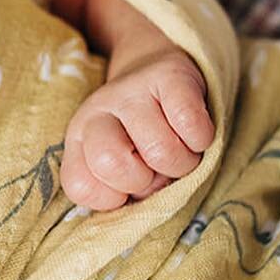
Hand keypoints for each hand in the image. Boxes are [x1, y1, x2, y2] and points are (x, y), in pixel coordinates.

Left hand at [60, 46, 213, 210]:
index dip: (112, 198)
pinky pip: (191, 126)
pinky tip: (193, 132)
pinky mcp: (169, 76)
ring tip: (179, 150)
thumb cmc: (142, 136)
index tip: (128, 187)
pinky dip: (201, 140)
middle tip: (156, 168)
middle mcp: (97, 111)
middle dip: (146, 182)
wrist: (160, 73)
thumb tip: (142, 205)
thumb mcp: (121, 165)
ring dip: (182, 163)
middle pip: (113, 165)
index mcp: (79, 140)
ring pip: (161, 152)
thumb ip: (121, 192)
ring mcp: (131, 91)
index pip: (80, 186)